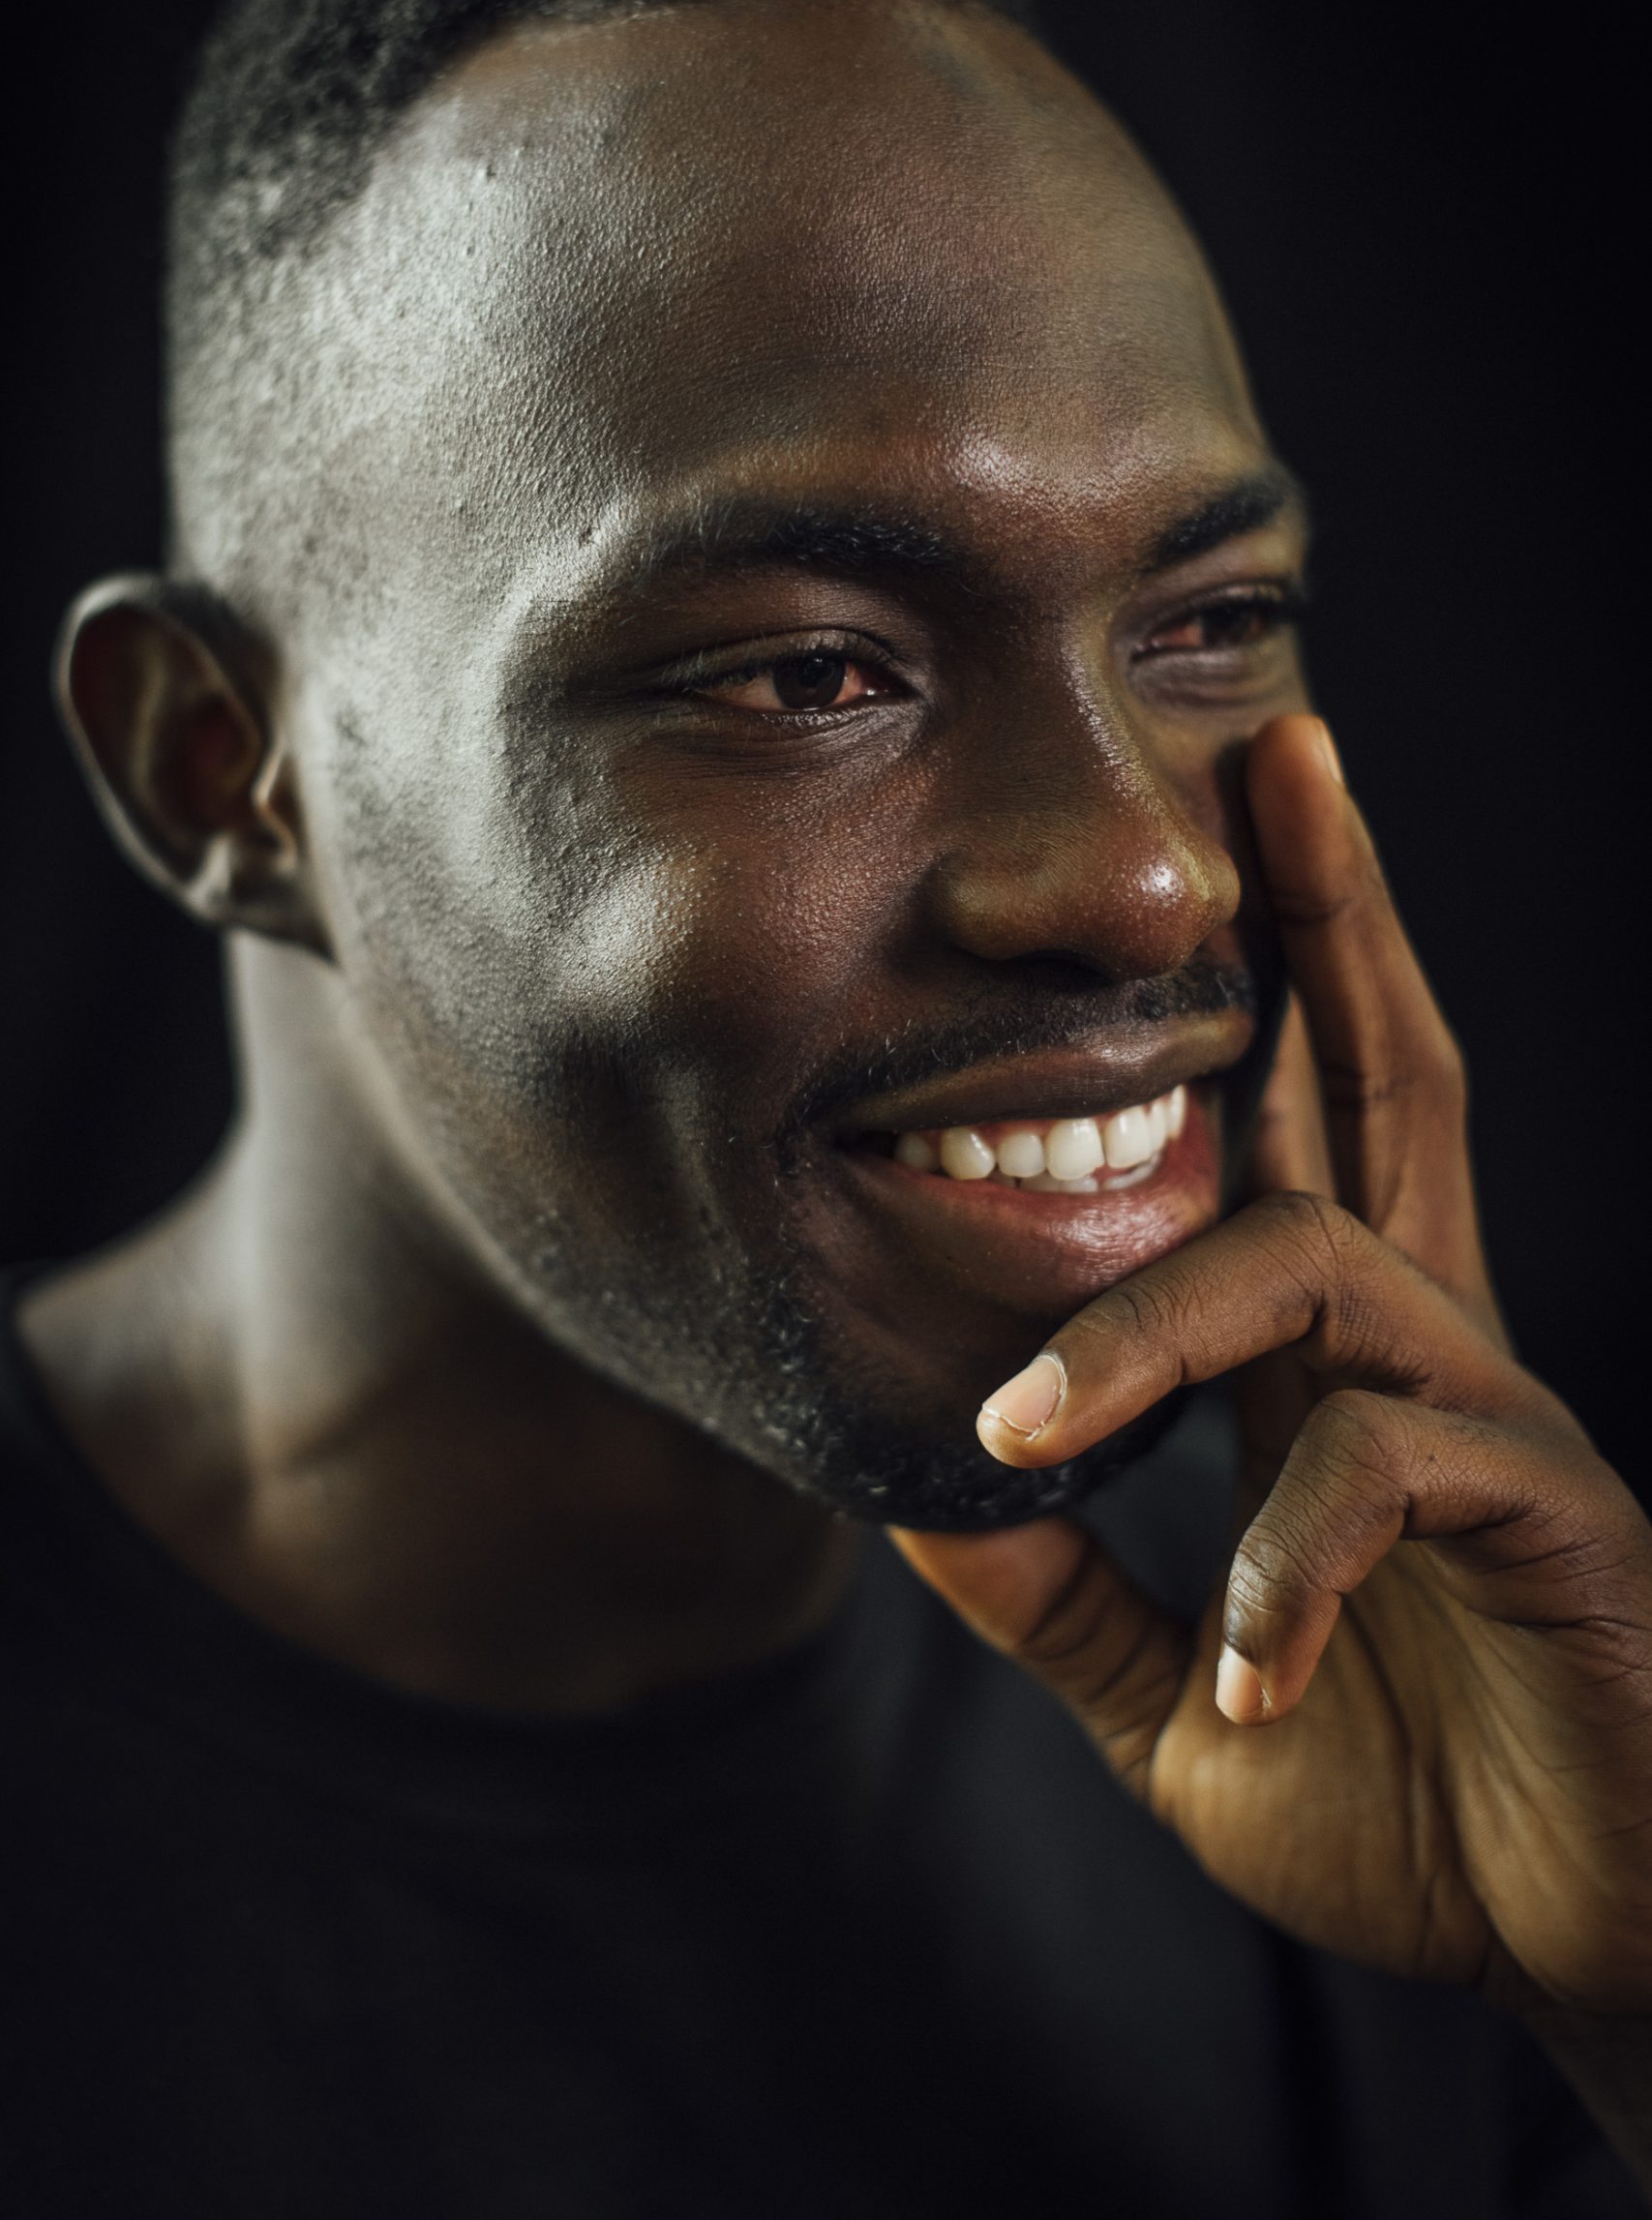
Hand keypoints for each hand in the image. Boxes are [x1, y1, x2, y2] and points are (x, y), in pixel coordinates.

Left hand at [892, 715, 1651, 2029]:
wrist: (1589, 1948)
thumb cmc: (1411, 1799)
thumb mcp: (1183, 1695)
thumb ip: (1063, 1599)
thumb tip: (918, 1501)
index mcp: (1341, 1368)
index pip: (1311, 1127)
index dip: (1278, 974)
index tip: (1222, 823)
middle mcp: (1428, 1353)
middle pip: (1390, 1079)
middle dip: (1333, 916)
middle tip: (1282, 753)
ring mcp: (1498, 1425)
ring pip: (1327, 1261)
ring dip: (1153, 1322)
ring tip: (1030, 1420)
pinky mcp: (1558, 1528)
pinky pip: (1395, 1472)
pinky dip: (1282, 1562)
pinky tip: (1245, 1666)